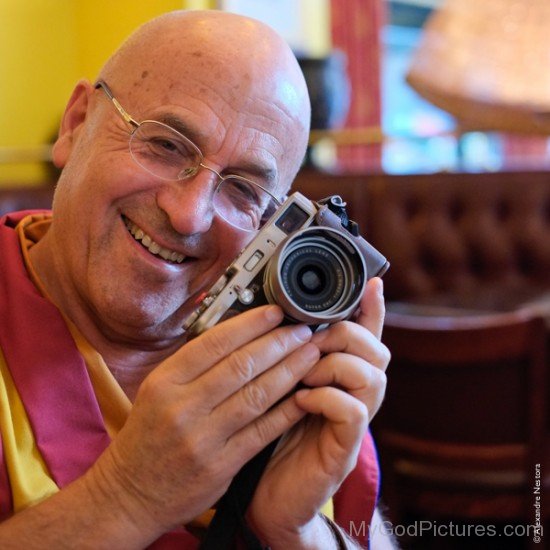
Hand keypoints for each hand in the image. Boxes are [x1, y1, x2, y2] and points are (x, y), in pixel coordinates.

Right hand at [88, 305, 319, 539]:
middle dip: (278, 343)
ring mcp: (202, 439)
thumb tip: (239, 334)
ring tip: (311, 354)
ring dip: (289, 371)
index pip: (215, 342)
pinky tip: (306, 394)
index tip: (276, 312)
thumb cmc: (148, 435)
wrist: (130, 493)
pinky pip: (262, 431)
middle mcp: (182, 407)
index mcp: (165, 381)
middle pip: (241, 365)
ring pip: (256, 395)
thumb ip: (194, 365)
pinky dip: (287, 411)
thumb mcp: (158, 390)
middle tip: (303, 330)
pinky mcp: (221, 466)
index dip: (251, 324)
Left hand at [247, 277, 389, 547]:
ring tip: (303, 373)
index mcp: (337, 377)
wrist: (264, 498)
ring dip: (334, 364)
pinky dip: (327, 396)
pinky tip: (301, 400)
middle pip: (377, 350)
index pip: (366, 336)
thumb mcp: (274, 385)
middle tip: (311, 339)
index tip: (371, 282)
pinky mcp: (343, 449)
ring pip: (372, 375)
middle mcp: (353, 395)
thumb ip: (283, 356)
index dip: (372, 309)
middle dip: (345, 334)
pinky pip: (354, 411)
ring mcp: (352, 422)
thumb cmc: (266, 436)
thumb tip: (272, 317)